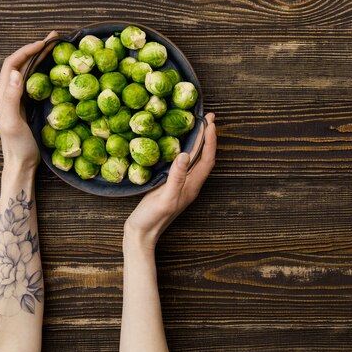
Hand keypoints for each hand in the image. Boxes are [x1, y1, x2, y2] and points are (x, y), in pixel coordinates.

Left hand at [0, 31, 57, 171]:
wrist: (21, 164)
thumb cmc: (18, 146)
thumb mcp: (13, 122)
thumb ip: (11, 97)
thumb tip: (15, 73)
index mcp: (3, 93)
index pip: (12, 63)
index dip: (27, 50)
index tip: (44, 43)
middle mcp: (9, 93)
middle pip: (21, 64)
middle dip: (37, 49)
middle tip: (55, 38)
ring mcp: (20, 99)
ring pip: (30, 72)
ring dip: (42, 58)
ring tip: (58, 48)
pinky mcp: (29, 105)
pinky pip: (37, 83)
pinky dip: (46, 71)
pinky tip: (58, 71)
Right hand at [125, 113, 216, 248]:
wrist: (141, 234)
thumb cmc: (153, 219)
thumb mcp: (165, 198)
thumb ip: (176, 178)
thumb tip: (185, 154)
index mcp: (192, 186)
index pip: (207, 159)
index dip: (210, 140)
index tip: (210, 122)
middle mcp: (190, 183)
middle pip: (204, 156)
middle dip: (208, 136)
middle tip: (208, 117)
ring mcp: (181, 184)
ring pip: (194, 159)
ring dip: (198, 141)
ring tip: (197, 125)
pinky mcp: (170, 184)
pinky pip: (183, 162)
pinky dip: (185, 149)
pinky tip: (178, 143)